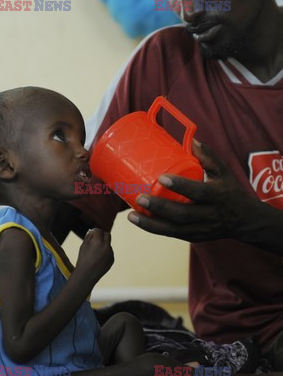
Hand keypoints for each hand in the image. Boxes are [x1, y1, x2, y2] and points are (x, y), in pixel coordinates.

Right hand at [76, 228, 113, 281]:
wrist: (87, 276)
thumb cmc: (83, 260)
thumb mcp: (83, 247)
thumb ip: (88, 237)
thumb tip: (92, 231)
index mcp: (98, 242)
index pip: (99, 231)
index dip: (95, 231)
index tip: (92, 232)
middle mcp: (106, 246)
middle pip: (107, 235)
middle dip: (102, 235)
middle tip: (96, 238)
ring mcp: (110, 253)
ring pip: (108, 244)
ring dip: (103, 245)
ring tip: (95, 253)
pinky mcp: (112, 259)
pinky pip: (109, 252)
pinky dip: (105, 253)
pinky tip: (98, 259)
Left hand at [127, 141, 260, 242]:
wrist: (244, 221)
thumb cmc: (229, 190)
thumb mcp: (223, 171)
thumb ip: (208, 156)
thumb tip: (190, 139)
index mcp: (217, 195)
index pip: (199, 192)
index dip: (180, 186)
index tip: (161, 178)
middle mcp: (209, 214)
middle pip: (182, 214)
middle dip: (160, 207)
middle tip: (139, 198)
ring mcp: (201, 229)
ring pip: (174, 229)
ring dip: (151, 224)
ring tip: (131, 215)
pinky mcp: (193, 237)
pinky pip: (171, 234)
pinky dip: (154, 229)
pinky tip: (138, 221)